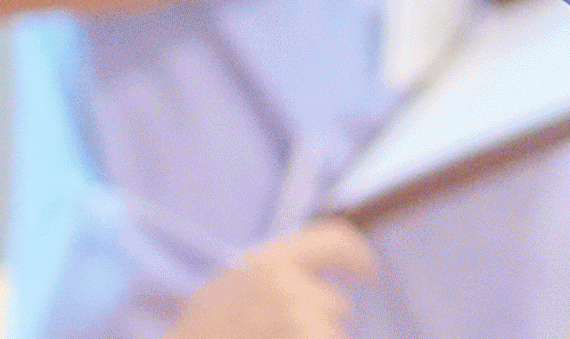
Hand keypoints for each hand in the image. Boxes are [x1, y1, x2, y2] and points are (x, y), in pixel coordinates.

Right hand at [169, 220, 373, 338]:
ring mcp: (299, 323)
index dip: (356, 254)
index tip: (367, 271)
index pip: (333, 240)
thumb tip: (324, 283)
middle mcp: (288, 289)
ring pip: (333, 334)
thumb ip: (275, 276)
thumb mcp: (231, 290)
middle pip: (335, 305)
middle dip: (317, 323)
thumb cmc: (201, 334)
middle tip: (269, 334)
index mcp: (267, 264)